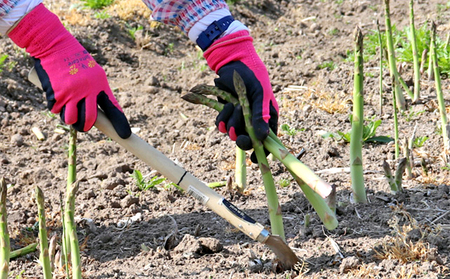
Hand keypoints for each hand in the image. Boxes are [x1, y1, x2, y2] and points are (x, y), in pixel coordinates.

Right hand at [8, 4, 130, 138]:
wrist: (54, 46)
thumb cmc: (76, 61)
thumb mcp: (94, 73)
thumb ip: (97, 92)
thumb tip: (99, 113)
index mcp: (100, 85)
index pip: (113, 108)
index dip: (119, 123)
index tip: (125, 135)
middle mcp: (87, 91)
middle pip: (89, 120)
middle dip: (85, 126)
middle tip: (83, 126)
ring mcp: (71, 93)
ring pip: (70, 119)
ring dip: (69, 118)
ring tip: (67, 109)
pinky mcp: (55, 93)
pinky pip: (55, 110)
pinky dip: (55, 107)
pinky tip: (56, 96)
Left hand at [204, 30, 278, 151]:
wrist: (232, 63)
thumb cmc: (252, 76)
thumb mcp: (259, 95)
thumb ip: (259, 116)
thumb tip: (262, 139)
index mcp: (268, 117)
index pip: (268, 140)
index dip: (262, 152)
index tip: (255, 159)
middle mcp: (254, 120)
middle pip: (248, 141)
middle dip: (242, 139)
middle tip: (238, 136)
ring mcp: (239, 118)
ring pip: (233, 133)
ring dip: (231, 122)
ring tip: (233, 105)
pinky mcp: (226, 113)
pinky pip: (222, 125)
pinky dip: (222, 117)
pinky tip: (225, 105)